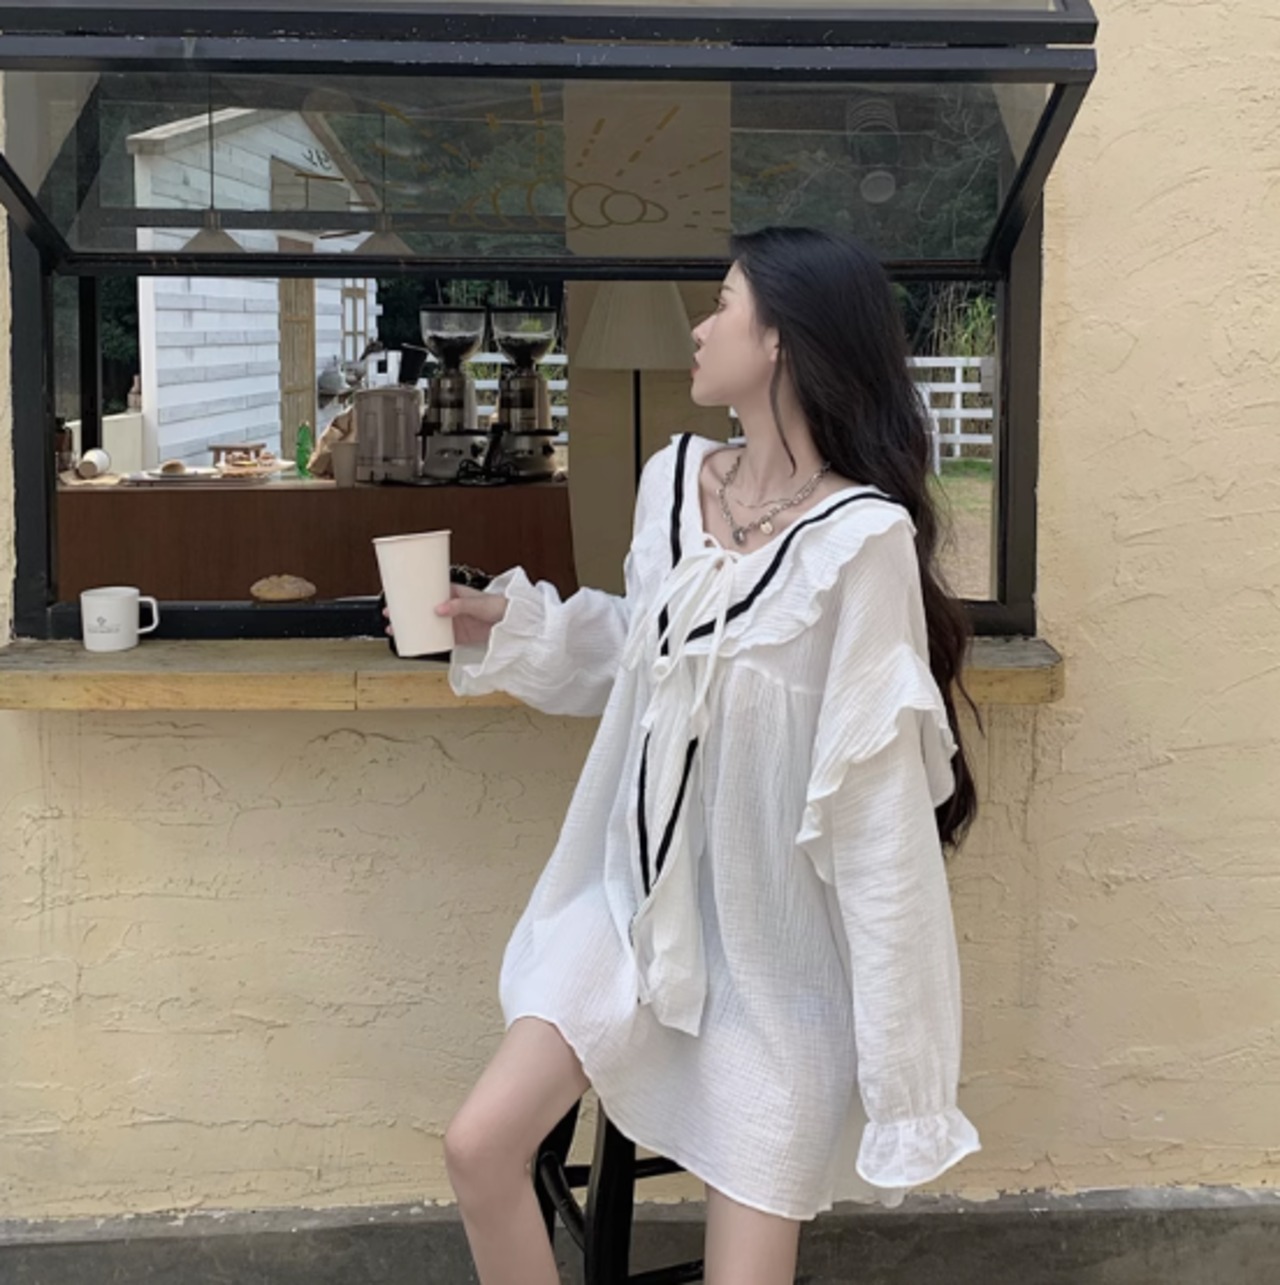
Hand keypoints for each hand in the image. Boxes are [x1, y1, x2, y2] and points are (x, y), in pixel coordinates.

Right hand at [384, 585, 506, 647]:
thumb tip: (438, 609)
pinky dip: (426, 641)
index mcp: (454, 593)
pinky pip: (438, 639)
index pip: (429, 590)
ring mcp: (453, 622)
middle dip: (405, 610)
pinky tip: (414, 642)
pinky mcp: (458, 636)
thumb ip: (459, 605)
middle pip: (423, 607)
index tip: (396, 595)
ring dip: (412, 626)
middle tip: (389, 614)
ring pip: (427, 623)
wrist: (514, 623)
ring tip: (395, 629)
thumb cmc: (500, 606)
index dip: (412, 592)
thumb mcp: (478, 603)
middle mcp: (451, 607)